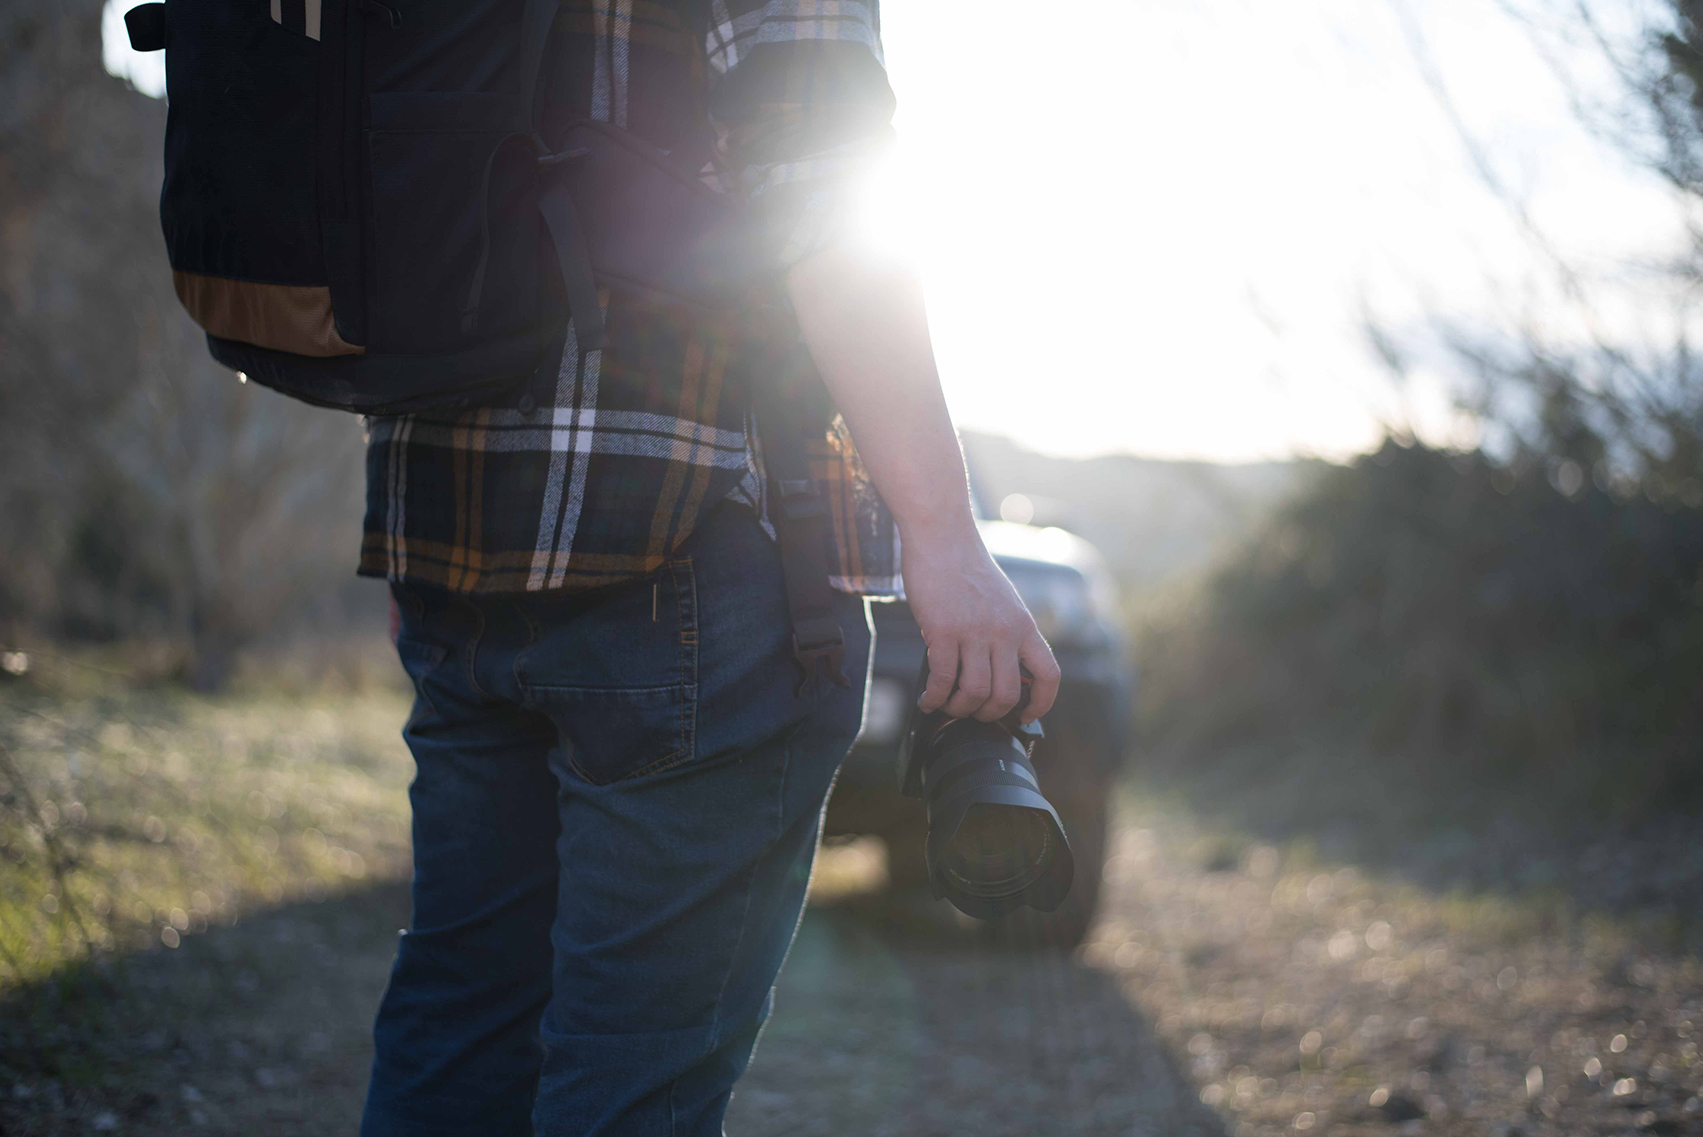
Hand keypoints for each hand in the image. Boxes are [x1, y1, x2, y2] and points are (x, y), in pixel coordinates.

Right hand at [901, 524, 1060, 723]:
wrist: (942, 535)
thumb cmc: (965, 567)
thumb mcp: (1001, 601)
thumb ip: (1003, 632)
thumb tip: (994, 670)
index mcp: (1023, 625)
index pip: (1049, 674)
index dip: (1042, 703)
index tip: (1027, 716)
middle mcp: (1005, 631)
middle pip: (1007, 693)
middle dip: (988, 713)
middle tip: (971, 713)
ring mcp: (976, 631)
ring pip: (976, 692)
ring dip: (959, 708)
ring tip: (946, 706)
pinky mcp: (944, 629)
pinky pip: (943, 678)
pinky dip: (935, 697)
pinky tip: (927, 699)